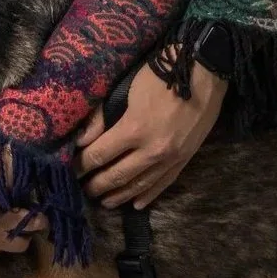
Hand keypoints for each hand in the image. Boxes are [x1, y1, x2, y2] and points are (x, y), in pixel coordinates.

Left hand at [76, 61, 226, 208]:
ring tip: (105, 201)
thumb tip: (81, 141)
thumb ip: (102, 117)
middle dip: (97, 184)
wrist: (205, 73)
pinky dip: (148, 195)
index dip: (82, 165)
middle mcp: (151, 150)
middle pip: (117, 175)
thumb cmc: (161, 75)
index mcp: (134, 129)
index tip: (72, 170)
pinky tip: (137, 204)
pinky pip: (163, 183)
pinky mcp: (185, 159)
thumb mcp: (126, 89)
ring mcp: (170, 158)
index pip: (100, 154)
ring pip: (140, 185)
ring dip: (120, 195)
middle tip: (83, 190)